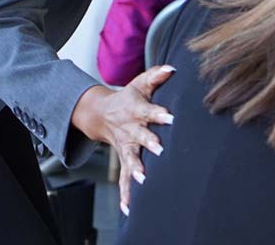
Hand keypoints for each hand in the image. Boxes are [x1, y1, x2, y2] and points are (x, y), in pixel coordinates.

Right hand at [71, 65, 174, 215]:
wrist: (101, 113)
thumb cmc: (128, 98)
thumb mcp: (140, 83)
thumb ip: (156, 75)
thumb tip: (173, 68)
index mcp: (135, 110)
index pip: (148, 111)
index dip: (158, 114)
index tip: (170, 117)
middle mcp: (130, 129)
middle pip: (140, 136)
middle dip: (148, 143)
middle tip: (159, 150)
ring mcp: (125, 146)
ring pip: (129, 158)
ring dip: (135, 169)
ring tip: (142, 179)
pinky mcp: (123, 159)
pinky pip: (123, 178)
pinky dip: (125, 193)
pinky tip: (128, 208)